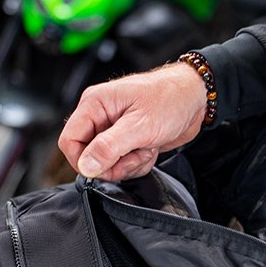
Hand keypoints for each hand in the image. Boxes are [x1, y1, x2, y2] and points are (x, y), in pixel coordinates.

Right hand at [57, 62, 207, 182]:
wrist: (196, 99)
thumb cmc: (170, 100)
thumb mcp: (139, 126)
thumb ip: (109, 147)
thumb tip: (86, 166)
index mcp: (95, 104)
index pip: (69, 141)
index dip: (83, 160)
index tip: (105, 167)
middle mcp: (100, 116)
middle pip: (88, 156)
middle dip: (113, 164)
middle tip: (134, 154)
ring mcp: (114, 129)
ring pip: (107, 164)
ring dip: (129, 164)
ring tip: (146, 146)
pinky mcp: (128, 141)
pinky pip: (123, 164)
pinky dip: (138, 163)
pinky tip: (150, 148)